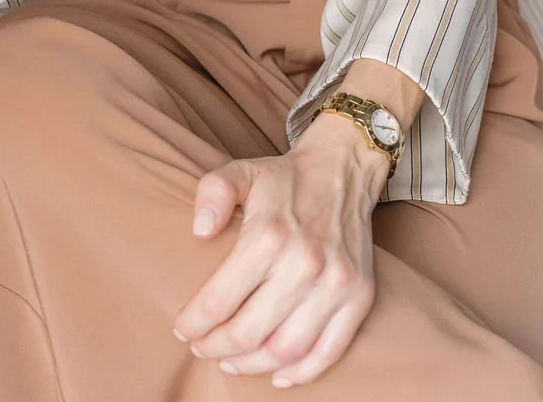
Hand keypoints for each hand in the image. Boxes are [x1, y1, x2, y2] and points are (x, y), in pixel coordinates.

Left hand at [171, 118, 389, 387]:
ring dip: (252, 365)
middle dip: (216, 347)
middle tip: (201, 348)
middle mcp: (304, 263)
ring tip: (231, 362)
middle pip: (249, 332)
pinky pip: (329, 352)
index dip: (196, 323)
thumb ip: (213, 193)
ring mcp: (336, 284)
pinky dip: (301, 374)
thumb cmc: (285, 178)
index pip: (220, 300)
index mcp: (268, 236)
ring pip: (286, 350)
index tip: (182, 330)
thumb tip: (199, 232)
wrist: (343, 167)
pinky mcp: (359, 297)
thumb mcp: (240, 170)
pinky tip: (277, 374)